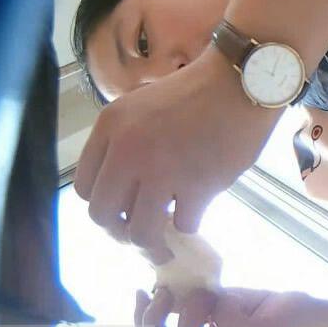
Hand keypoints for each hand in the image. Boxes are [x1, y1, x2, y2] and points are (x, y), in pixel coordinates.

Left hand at [74, 48, 283, 261]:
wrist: (242, 81)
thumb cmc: (197, 91)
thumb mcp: (142, 107)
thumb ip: (125, 143)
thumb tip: (126, 189)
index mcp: (110, 128)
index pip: (85, 187)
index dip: (104, 205)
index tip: (121, 210)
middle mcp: (128, 151)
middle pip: (103, 215)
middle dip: (120, 233)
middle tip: (139, 234)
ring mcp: (162, 170)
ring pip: (140, 231)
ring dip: (152, 244)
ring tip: (164, 246)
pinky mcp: (197, 185)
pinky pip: (183, 224)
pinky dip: (189, 223)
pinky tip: (197, 209)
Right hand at [133, 287, 311, 326]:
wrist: (310, 317)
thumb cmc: (261, 311)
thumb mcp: (215, 309)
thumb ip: (186, 308)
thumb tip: (153, 292)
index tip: (142, 293)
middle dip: (152, 322)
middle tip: (164, 292)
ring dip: (190, 306)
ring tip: (210, 292)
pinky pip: (221, 318)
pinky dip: (220, 298)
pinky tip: (233, 296)